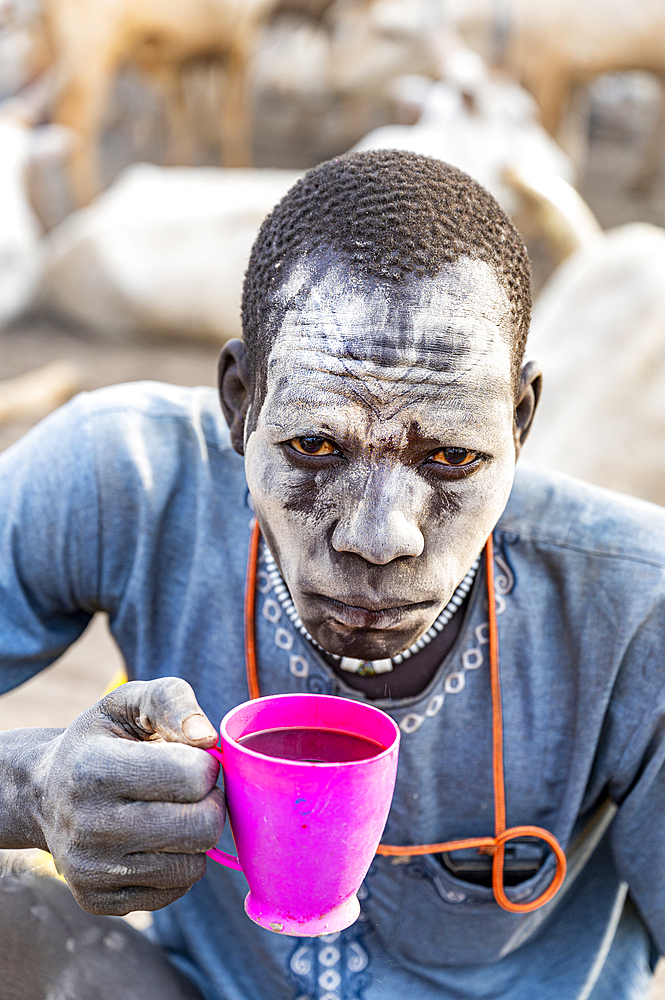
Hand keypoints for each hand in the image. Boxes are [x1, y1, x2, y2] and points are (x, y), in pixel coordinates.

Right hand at [35, 678, 224, 914]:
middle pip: (201, 828)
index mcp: (94, 770)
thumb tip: (207, 738)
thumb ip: (172, 701)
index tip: (189, 758)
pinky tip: (157, 839)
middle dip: (211, 803)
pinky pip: (176, 890)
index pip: (193, 777)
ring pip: (193, 865)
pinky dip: (179, 862)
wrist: (44, 793)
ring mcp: (91, 871)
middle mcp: (88, 827)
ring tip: (172, 811)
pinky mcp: (99, 901)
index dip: (206, 764)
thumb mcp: (128, 702)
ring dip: (196, 835)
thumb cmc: (102, 740)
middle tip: (193, 790)